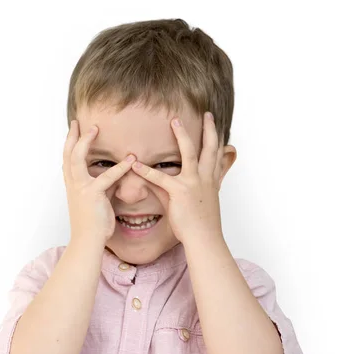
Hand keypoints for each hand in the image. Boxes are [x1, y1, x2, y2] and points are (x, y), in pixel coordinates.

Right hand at [62, 120, 135, 243]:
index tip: (74, 130)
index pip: (68, 159)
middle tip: (77, 122)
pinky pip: (107, 177)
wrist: (87, 240)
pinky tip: (131, 159)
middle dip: (72, 136)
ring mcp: (80, 188)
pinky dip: (120, 167)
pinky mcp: (92, 195)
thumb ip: (106, 185)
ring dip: (85, 142)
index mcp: (72, 185)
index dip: (71, 144)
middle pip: (67, 154)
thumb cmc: (94, 223)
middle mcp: (73, 184)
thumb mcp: (99, 200)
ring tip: (95, 129)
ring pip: (77, 159)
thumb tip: (117, 175)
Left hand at [130, 112, 224, 243]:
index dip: (219, 140)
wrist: (205, 239)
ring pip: (190, 153)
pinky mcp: (180, 192)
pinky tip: (135, 164)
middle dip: (209, 129)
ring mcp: (194, 183)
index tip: (217, 127)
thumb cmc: (202, 225)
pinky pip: (160, 178)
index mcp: (212, 182)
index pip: (217, 156)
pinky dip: (146, 171)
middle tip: (207, 114)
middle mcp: (206, 179)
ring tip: (174, 121)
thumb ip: (182, 189)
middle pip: (211, 148)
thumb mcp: (199, 203)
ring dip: (182, 135)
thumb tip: (168, 182)